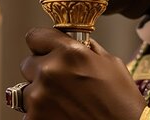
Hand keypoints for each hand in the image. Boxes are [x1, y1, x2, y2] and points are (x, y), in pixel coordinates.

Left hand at [19, 27, 145, 119]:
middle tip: (61, 83)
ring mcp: (39, 97)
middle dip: (41, 71)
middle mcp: (50, 71)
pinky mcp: (34, 118)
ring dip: (39, 94)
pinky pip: (29, 111)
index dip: (43, 45)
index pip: (35, 36)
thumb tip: (74, 42)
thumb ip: (86, 49)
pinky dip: (41, 114)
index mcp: (69, 53)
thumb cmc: (122, 103)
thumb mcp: (111, 64)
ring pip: (26, 90)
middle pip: (28, 63)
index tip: (47, 51)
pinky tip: (61, 115)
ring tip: (63, 103)